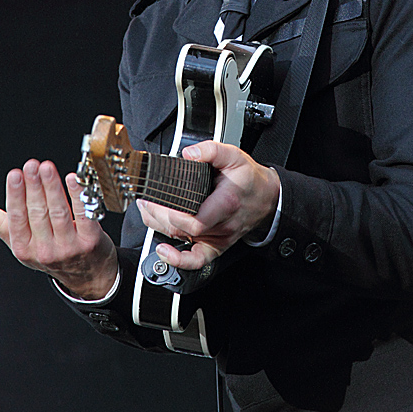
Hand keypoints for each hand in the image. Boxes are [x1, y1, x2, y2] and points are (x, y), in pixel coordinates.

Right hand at [0, 159, 117, 299]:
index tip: (14, 174)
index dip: (16, 195)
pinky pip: (83, 215)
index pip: (17, 218)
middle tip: (31, 165)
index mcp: (24, 249)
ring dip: (52, 186)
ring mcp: (68, 247)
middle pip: (38, 213)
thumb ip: (0, 224)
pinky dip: (77, 195)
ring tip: (47, 167)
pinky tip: (72, 179)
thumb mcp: (23, 242)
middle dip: (34, 186)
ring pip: (58, 212)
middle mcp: (45, 250)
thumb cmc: (52, 252)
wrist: (87, 275)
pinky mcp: (90, 242)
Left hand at [136, 141, 279, 270]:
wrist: (266, 198)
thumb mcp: (234, 156)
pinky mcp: (215, 245)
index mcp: (225, 204)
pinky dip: (178, 260)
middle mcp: (221, 225)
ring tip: (147, 208)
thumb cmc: (249, 179)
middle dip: (158, 215)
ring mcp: (217, 237)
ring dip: (160, 226)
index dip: (173, 215)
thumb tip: (189, 154)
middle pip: (183, 230)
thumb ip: (211, 151)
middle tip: (146, 198)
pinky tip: (163, 250)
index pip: (196, 221)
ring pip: (182, 239)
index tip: (157, 200)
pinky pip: (196, 260)